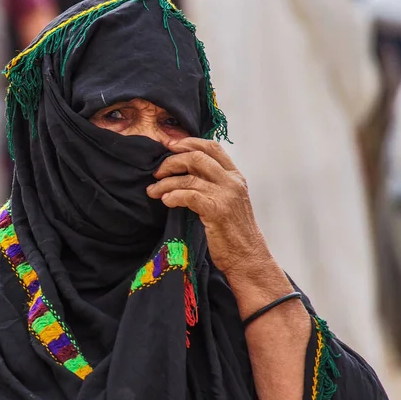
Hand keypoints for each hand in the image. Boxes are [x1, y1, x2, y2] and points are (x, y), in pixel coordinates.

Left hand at [147, 138, 272, 277]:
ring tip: (153, 190)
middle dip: (172, 161)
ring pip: (189, 178)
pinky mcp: (217, 210)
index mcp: (235, 176)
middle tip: (157, 171)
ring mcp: (226, 195)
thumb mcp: (226, 200)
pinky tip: (165, 200)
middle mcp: (232, 181)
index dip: (189, 142)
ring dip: (165, 183)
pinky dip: (173, 196)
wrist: (247, 257)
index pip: (212, 147)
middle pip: (197, 157)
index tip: (169, 145)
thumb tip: (183, 171)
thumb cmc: (232, 232)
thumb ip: (211, 183)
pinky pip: (188, 195)